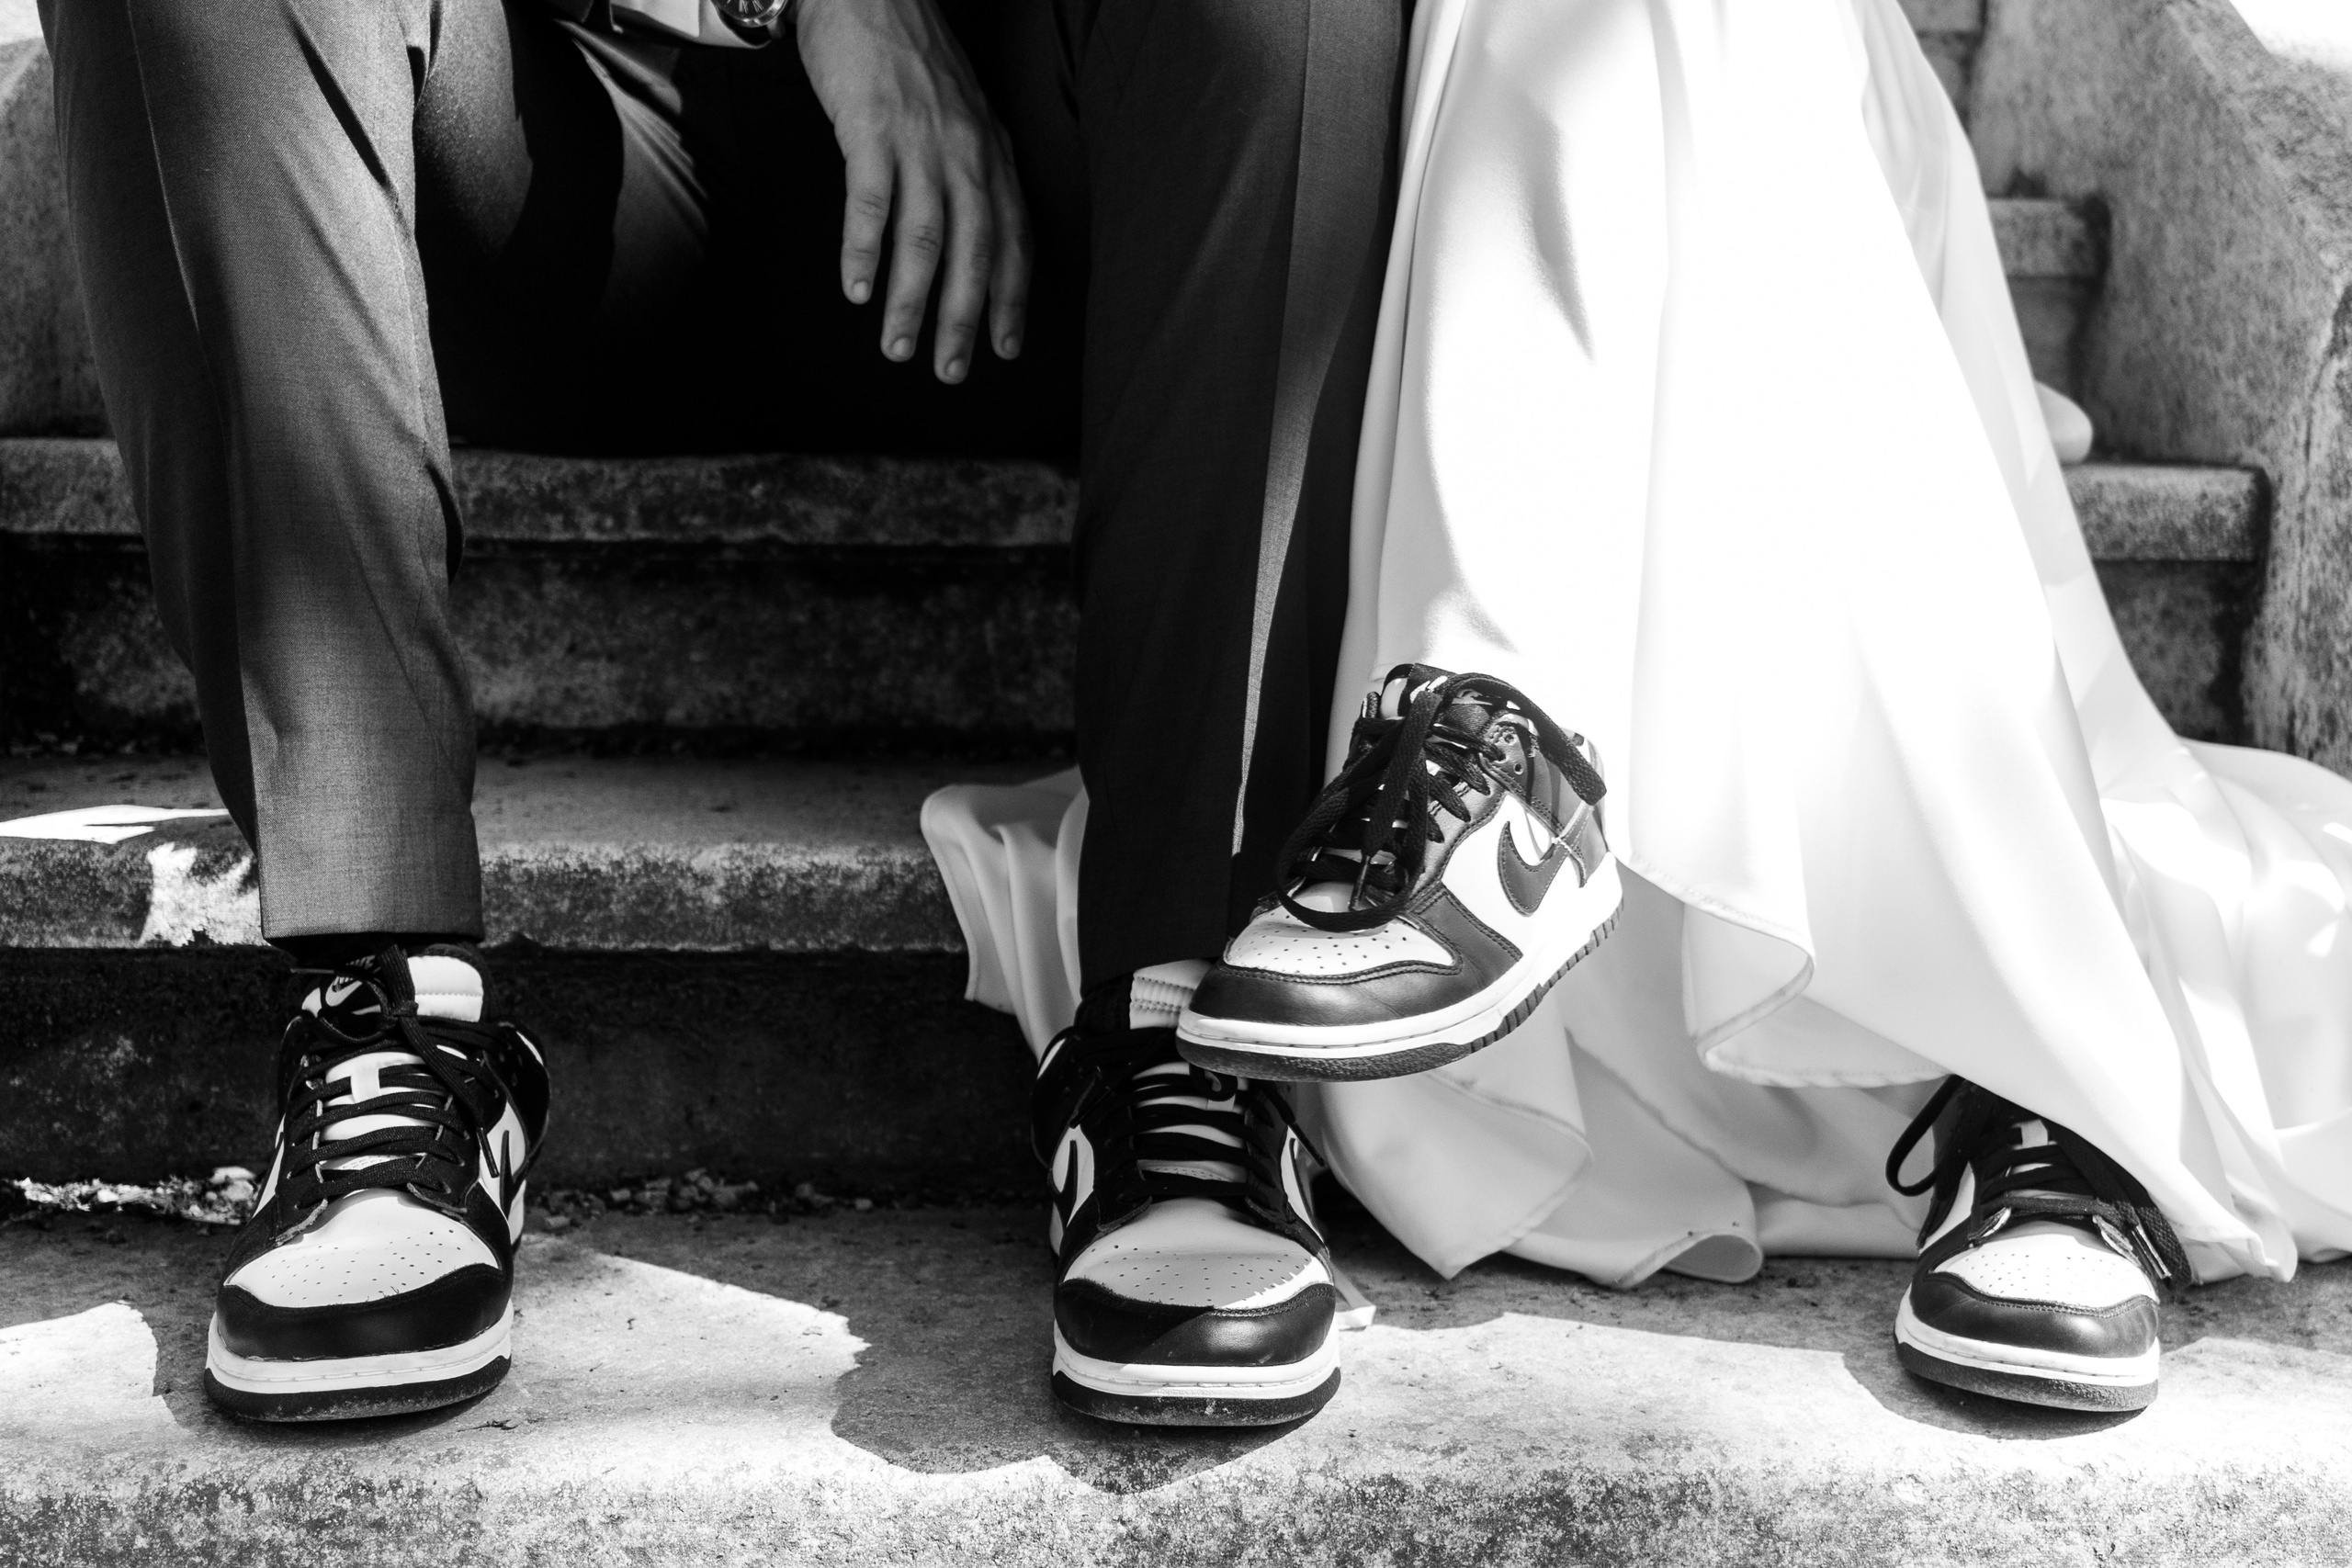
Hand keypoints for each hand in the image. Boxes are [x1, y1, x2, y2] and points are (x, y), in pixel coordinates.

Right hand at [793, 0, 1029, 382]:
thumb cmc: (911, 60)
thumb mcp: (963, 116)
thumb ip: (971, 173)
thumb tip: (972, 236)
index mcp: (991, 154)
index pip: (1013, 238)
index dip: (1011, 297)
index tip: (1006, 348)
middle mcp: (966, 152)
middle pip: (975, 251)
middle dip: (964, 319)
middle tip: (950, 372)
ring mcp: (919, 140)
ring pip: (925, 237)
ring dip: (912, 300)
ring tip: (898, 348)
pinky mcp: (871, 127)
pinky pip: (870, 201)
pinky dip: (863, 250)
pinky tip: (856, 289)